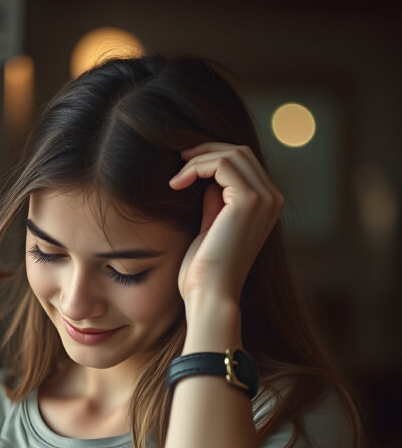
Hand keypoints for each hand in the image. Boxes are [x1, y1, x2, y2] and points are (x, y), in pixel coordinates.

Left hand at [169, 143, 283, 306]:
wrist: (210, 295)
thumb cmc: (206, 271)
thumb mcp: (211, 227)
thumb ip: (215, 201)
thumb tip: (206, 177)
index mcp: (267, 206)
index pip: (243, 163)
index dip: (212, 158)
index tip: (183, 169)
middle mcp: (272, 199)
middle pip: (240, 152)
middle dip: (205, 152)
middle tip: (177, 163)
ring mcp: (265, 198)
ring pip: (231, 153)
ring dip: (198, 159)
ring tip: (175, 178)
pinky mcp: (249, 200)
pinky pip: (221, 164)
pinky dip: (196, 168)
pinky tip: (176, 184)